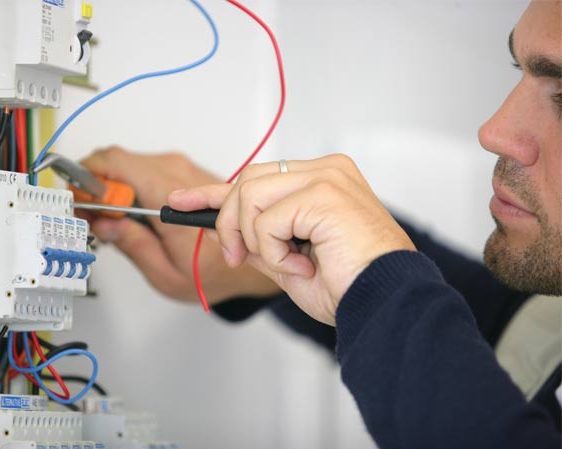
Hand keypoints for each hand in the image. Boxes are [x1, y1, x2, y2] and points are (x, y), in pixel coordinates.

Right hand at [79, 146, 279, 303]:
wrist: (255, 254)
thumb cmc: (218, 270)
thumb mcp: (166, 273)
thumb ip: (131, 244)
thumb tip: (105, 222)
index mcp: (168, 195)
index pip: (114, 162)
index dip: (86, 177)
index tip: (78, 199)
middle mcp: (176, 173)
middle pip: (118, 161)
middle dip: (97, 185)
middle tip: (91, 215)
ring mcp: (183, 169)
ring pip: (131, 164)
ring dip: (114, 187)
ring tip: (112, 219)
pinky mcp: (186, 173)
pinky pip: (147, 170)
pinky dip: (132, 187)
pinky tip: (132, 213)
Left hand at [168, 154, 415, 324]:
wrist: (384, 304)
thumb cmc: (349, 285)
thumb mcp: (289, 261)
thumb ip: (259, 239)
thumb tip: (225, 231)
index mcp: (321, 181)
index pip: (255, 177)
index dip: (212, 191)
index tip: (181, 201)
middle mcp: (325, 171)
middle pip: (246, 181)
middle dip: (230, 223)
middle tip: (240, 257)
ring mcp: (326, 178)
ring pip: (250, 195)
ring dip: (256, 240)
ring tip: (287, 263)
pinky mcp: (323, 193)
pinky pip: (267, 220)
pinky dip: (274, 252)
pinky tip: (302, 265)